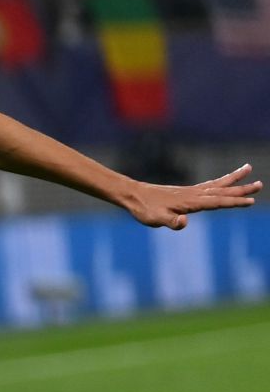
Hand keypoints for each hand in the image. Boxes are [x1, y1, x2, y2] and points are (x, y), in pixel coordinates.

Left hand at [124, 164, 258, 229]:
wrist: (133, 195)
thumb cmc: (144, 210)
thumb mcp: (156, 220)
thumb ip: (171, 222)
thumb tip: (184, 223)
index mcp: (191, 202)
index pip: (217, 202)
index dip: (234, 202)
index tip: (250, 201)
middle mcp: (194, 194)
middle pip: (222, 190)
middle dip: (241, 189)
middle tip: (261, 184)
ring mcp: (190, 191)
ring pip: (217, 184)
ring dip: (234, 179)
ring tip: (248, 168)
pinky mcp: (185, 192)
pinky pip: (208, 185)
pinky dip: (220, 182)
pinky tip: (224, 182)